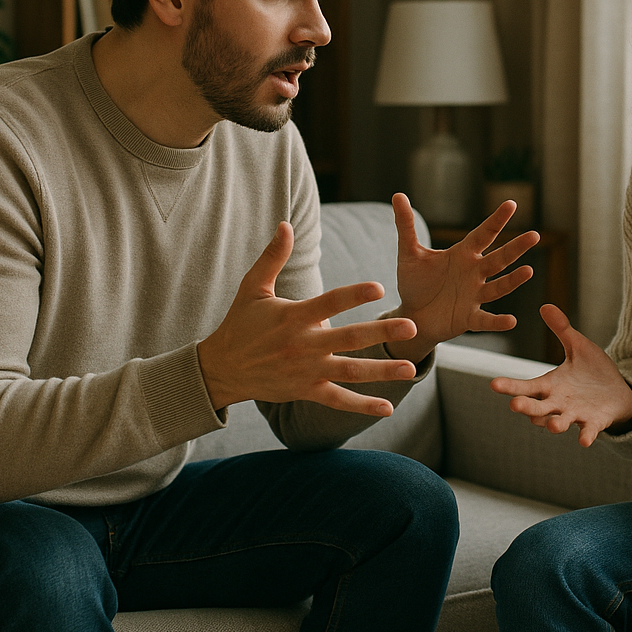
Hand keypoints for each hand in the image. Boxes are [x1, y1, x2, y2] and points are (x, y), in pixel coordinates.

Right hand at [198, 222, 419, 414]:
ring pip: (350, 372)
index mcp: (293, 317)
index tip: (378, 286)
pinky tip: (388, 407)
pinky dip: (362, 406)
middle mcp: (303, 345)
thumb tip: (285, 224)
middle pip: (348, 338)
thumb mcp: (253, 288)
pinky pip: (338, 400)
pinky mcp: (306, 391)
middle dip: (381, 332)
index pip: (328, 303)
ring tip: (410, 369)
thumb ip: (273, 257)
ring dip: (381, 371)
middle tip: (411, 326)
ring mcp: (307, 371)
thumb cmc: (240, 324)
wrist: (221, 369)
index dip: (353, 295)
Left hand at [386, 194, 538, 362]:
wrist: (411, 316)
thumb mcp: (409, 253)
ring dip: (513, 280)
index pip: (483, 234)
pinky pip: (486, 319)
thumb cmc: (415, 283)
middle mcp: (474, 273)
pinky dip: (498, 321)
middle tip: (534, 235)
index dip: (496, 220)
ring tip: (528, 271)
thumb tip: (398, 195)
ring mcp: (474, 295)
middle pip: (498, 258)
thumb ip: (406, 225)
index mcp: (462, 254)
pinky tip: (511, 320)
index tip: (511, 204)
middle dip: (515, 248)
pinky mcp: (468, 318)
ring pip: (498, 286)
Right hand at [490, 304, 631, 446]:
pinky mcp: (594, 422)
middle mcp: (558, 402)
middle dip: (526, 407)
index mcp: (551, 384)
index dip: (510, 386)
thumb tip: (545, 305)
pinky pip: (588, 431)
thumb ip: (561, 329)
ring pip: (559, 422)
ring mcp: (575, 414)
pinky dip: (586, 436)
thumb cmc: (593, 371)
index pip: (526, 386)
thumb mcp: (578, 346)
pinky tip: (584, 440)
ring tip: (553, 424)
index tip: (494, 384)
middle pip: (537, 407)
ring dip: (554, 424)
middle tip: (514, 404)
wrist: (618, 392)